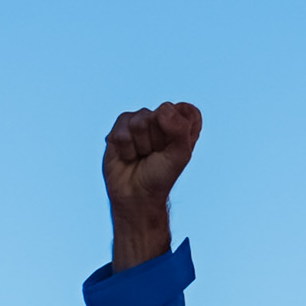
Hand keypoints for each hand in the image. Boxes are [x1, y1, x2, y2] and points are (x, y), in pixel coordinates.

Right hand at [103, 100, 200, 269]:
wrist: (136, 195)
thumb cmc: (161, 175)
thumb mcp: (181, 154)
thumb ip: (179, 128)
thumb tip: (161, 110)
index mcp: (182, 121)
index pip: (185, 110)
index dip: (180, 130)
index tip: (175, 148)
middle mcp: (161, 118)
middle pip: (161, 113)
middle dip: (158, 139)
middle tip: (156, 154)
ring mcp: (139, 121)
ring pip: (140, 120)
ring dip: (141, 145)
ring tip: (141, 156)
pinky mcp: (119, 128)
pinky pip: (122, 129)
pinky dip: (126, 148)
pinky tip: (128, 156)